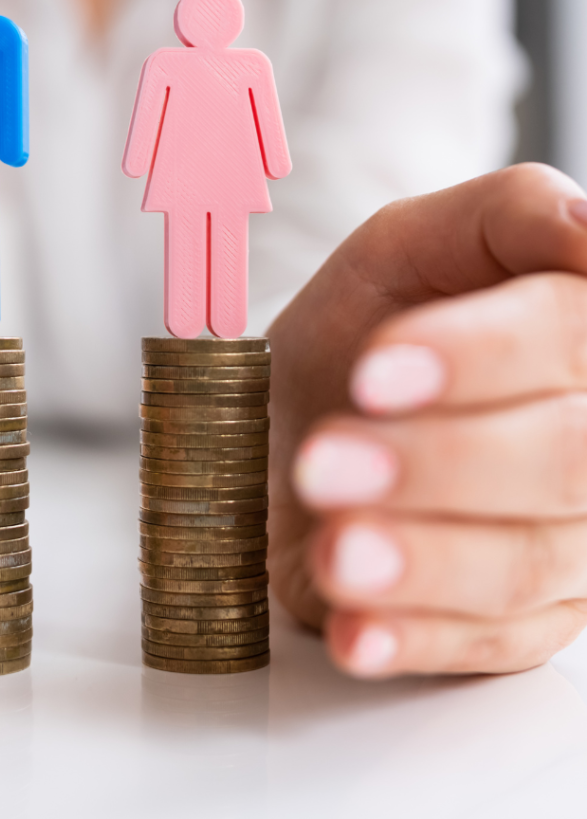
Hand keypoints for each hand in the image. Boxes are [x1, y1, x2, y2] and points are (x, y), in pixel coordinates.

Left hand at [268, 164, 586, 676]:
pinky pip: (484, 642)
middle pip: (566, 460)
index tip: (376, 373)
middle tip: (325, 462)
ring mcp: (567, 544)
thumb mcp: (409, 244)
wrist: (297, 418)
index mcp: (575, 336)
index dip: (481, 356)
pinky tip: (358, 630)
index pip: (570, 340)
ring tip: (334, 547)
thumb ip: (506, 214)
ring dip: (423, 560)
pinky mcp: (515, 621)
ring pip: (528, 563)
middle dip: (439, 462)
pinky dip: (415, 637)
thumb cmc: (358, 329)